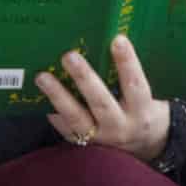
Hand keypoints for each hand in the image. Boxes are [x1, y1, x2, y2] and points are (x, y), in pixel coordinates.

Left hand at [34, 35, 172, 159]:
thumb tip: (111, 41)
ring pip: (77, 118)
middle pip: (101, 102)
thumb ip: (130, 78)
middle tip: (69, 56)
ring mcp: (101, 138)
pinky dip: (53, 113)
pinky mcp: (84, 145)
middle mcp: (121, 126)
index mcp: (141, 110)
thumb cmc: (142, 109)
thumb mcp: (146, 97)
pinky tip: (38, 98)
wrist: (143, 145)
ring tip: (42, 77)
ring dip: (58, 96)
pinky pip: (66, 129)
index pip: (135, 85)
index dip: (127, 63)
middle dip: (84, 79)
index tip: (118, 40)